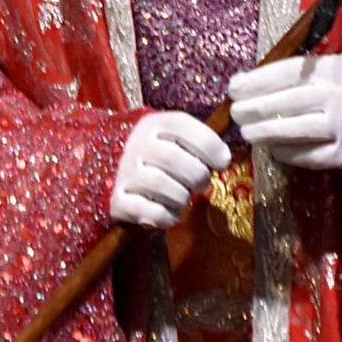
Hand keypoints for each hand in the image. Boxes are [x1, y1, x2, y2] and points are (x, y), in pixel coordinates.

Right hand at [110, 111, 233, 229]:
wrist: (126, 183)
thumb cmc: (165, 163)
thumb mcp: (179, 143)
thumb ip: (202, 144)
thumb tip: (224, 157)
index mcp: (152, 124)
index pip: (181, 124)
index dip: (208, 144)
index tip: (222, 162)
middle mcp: (135, 144)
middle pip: (172, 158)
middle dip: (196, 176)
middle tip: (200, 185)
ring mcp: (124, 172)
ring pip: (159, 184)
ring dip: (181, 198)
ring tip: (182, 199)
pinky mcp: (118, 201)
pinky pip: (150, 211)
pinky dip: (167, 217)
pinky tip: (168, 213)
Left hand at [228, 54, 341, 170]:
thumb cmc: (339, 92)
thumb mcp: (321, 72)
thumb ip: (284, 75)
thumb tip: (238, 85)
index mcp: (335, 69)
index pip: (287, 72)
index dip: (255, 81)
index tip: (232, 89)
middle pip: (289, 101)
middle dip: (255, 108)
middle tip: (235, 113)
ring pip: (297, 129)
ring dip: (265, 131)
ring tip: (247, 132)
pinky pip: (309, 155)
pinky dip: (286, 152)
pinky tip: (272, 148)